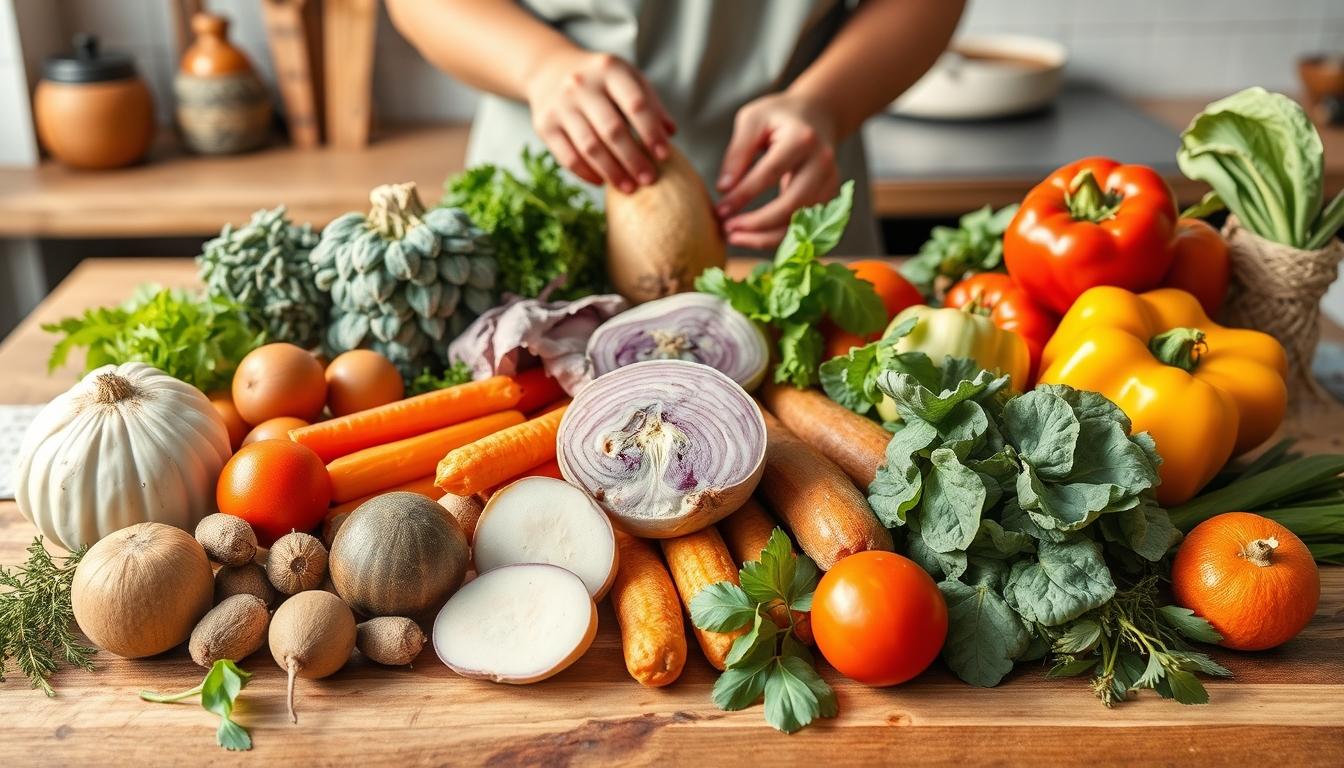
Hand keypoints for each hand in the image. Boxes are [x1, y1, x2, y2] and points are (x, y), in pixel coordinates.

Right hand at [526, 50, 675, 191]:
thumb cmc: (601, 81)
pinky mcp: (544, 125)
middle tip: (649, 180)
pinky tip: (602, 181)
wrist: (549, 70)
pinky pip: (567, 156)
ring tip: (629, 188)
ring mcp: (560, 105)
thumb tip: (670, 133)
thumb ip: (651, 104)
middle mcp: (581, 84)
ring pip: (589, 146)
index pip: (635, 104)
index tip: (664, 156)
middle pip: (612, 130)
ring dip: (612, 171)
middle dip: (633, 159)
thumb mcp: (628, 78)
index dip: (651, 132)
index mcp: (609, 69)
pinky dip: (586, 173)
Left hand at [716, 93, 839, 249]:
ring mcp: (830, 182)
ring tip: (734, 237)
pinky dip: (778, 236)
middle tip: (726, 230)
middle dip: (757, 224)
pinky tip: (753, 237)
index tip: (720, 210)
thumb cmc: (778, 116)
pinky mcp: (829, 198)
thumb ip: (737, 153)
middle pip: (792, 205)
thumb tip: (724, 190)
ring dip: (766, 237)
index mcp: (802, 139)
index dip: (744, 196)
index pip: (770, 173)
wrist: (816, 115)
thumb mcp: (751, 120)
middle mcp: (822, 163)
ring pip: (801, 223)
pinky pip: (805, 226)